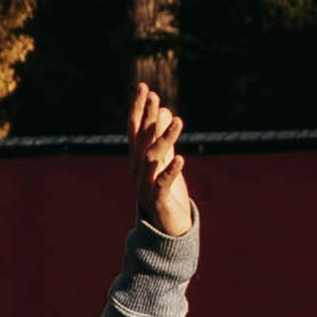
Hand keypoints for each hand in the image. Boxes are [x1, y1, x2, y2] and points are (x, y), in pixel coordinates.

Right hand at [128, 78, 192, 241]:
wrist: (165, 228)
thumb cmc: (166, 191)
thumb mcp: (165, 161)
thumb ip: (163, 137)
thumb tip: (165, 110)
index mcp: (137, 159)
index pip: (135, 129)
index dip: (139, 109)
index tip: (144, 88)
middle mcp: (136, 170)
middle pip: (142, 140)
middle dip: (148, 118)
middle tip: (156, 98)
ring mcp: (144, 185)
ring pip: (152, 159)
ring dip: (165, 139)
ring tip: (179, 122)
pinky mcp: (157, 201)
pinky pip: (162, 184)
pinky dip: (170, 171)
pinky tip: (181, 159)